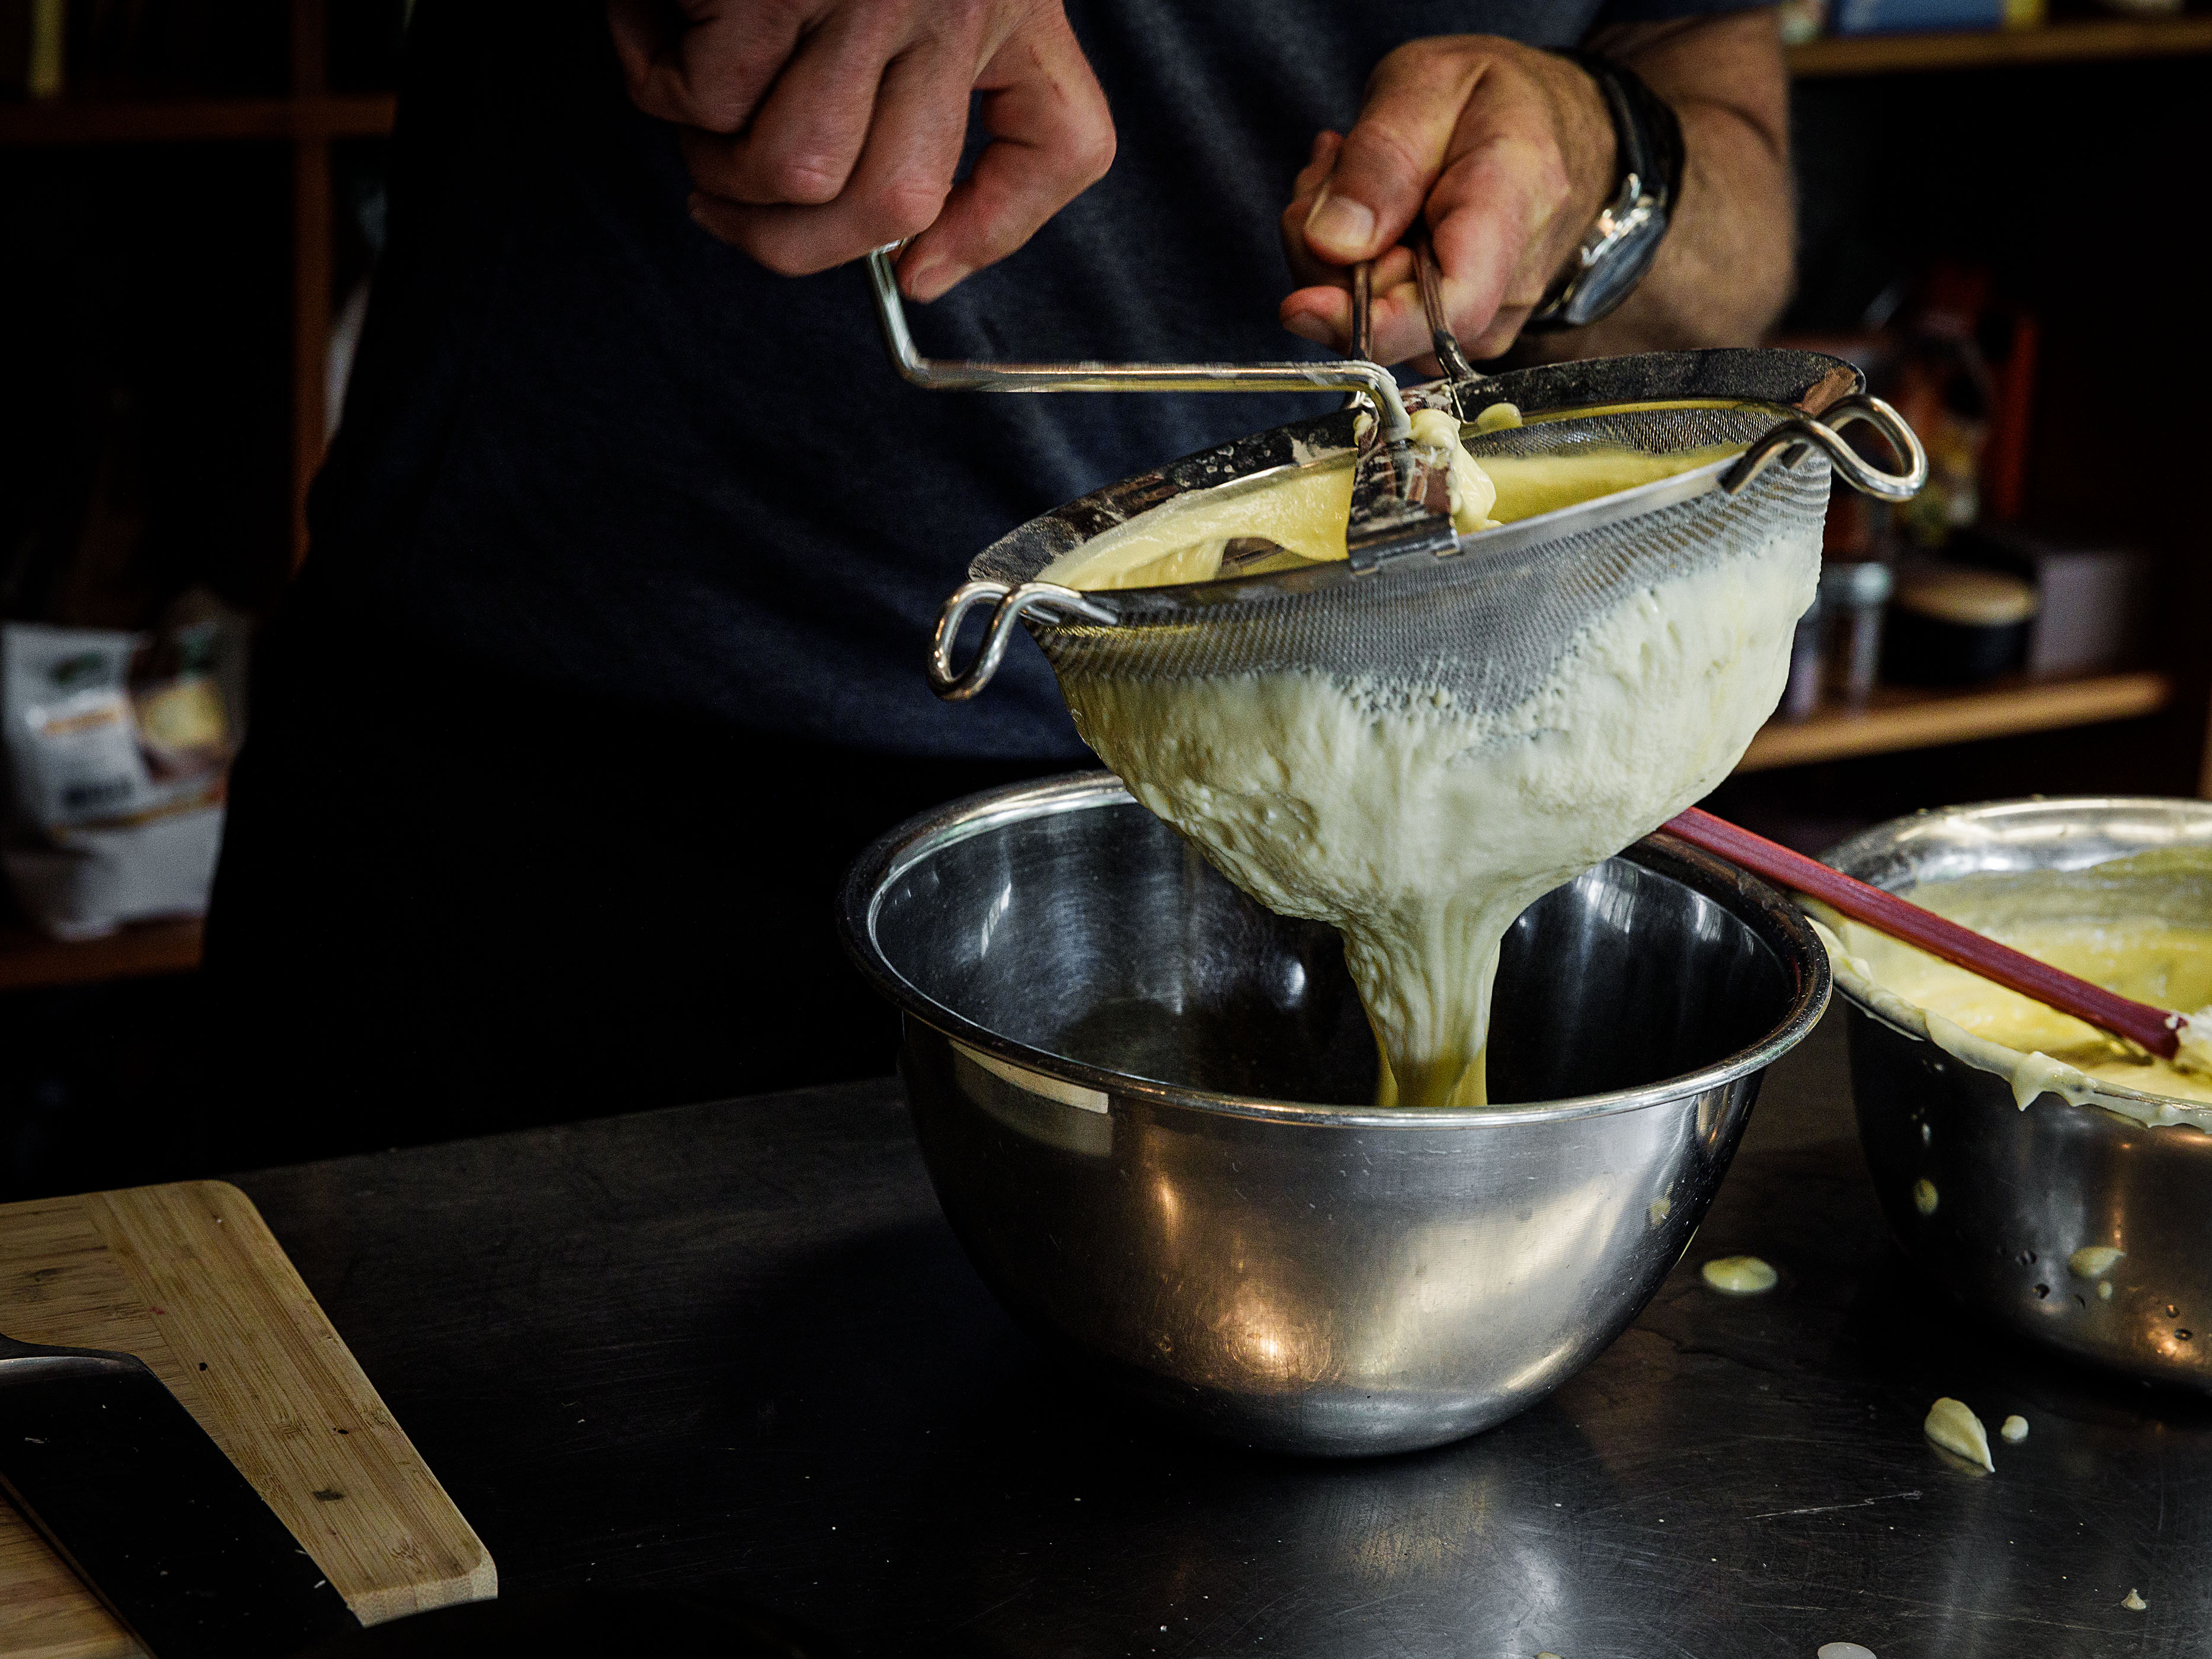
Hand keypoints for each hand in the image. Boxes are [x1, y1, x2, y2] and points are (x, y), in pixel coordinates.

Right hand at [608, 0, 1115, 299]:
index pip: (1065, 139)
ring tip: (685, 94)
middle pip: (892, 204)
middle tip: (722, 205)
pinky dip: (654, 78)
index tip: (918, 275)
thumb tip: (917, 264)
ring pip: (794, 171)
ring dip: (713, 161)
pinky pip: (705, 98)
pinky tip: (653, 19)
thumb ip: (921, 80)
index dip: (996, 231)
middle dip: (787, 244)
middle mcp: (955, 0)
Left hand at [1278, 37, 1615, 365]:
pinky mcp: (1450, 334)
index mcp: (1513, 211)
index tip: (1297, 306)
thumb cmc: (1496, 100)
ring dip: (1333, 250)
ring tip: (1358, 172)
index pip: (1445, 311)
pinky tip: (1371, 208)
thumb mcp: (1430, 85)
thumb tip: (1331, 245)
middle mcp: (1507, 290)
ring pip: (1366, 321)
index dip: (1363, 322)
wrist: (1559, 129)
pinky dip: (1350, 264)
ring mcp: (1481, 324)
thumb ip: (1381, 161)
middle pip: (1380, 314)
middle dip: (1325, 245)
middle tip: (1335, 161)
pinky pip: (1374, 319)